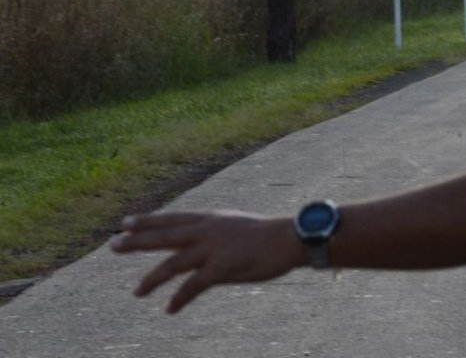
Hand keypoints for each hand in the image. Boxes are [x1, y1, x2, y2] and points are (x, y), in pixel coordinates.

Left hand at [111, 210, 302, 312]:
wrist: (290, 238)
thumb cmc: (269, 234)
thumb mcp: (237, 225)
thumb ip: (217, 233)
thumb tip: (204, 243)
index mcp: (211, 219)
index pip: (172, 218)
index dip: (148, 220)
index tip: (125, 222)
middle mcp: (207, 231)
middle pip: (164, 235)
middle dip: (137, 241)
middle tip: (113, 245)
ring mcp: (213, 249)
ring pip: (173, 264)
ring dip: (152, 279)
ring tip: (137, 292)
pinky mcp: (221, 268)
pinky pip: (193, 287)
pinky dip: (179, 299)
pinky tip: (170, 309)